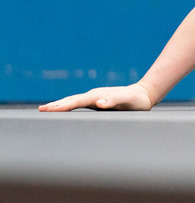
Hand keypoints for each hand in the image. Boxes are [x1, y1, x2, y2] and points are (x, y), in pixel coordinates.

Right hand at [38, 82, 155, 111]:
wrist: (144, 94)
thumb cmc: (136, 99)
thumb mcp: (127, 100)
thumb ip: (114, 100)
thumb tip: (99, 102)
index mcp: (97, 96)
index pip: (75, 102)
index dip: (61, 107)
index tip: (47, 110)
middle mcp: (94, 95)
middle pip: (71, 100)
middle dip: (56, 105)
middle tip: (40, 110)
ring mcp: (95, 98)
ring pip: (74, 101)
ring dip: (60, 105)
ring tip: (46, 109)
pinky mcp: (98, 102)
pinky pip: (80, 104)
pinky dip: (69, 106)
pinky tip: (65, 110)